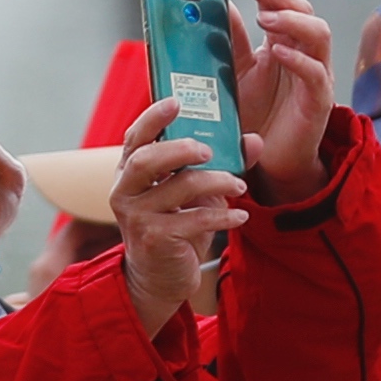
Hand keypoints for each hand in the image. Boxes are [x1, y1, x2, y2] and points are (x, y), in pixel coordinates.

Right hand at [110, 98, 247, 335]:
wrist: (159, 278)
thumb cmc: (175, 225)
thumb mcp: (192, 193)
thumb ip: (219, 164)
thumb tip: (254, 140)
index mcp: (130, 172)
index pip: (135, 137)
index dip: (153, 117)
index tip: (177, 101)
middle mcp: (126, 191)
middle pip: (146, 160)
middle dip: (180, 149)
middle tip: (209, 150)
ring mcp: (137, 216)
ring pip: (178, 188)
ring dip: (215, 181)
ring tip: (240, 184)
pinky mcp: (155, 239)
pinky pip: (194, 220)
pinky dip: (222, 215)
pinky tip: (240, 215)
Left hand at [233, 0, 336, 200]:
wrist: (269, 163)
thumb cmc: (255, 116)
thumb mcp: (234, 74)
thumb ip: (230, 43)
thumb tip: (219, 7)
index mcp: (282, 42)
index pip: (279, 3)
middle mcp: (302, 53)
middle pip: (302, 10)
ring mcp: (315, 76)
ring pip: (318, 34)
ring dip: (293, 20)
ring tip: (267, 17)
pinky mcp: (319, 102)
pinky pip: (316, 75)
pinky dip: (299, 60)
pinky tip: (279, 52)